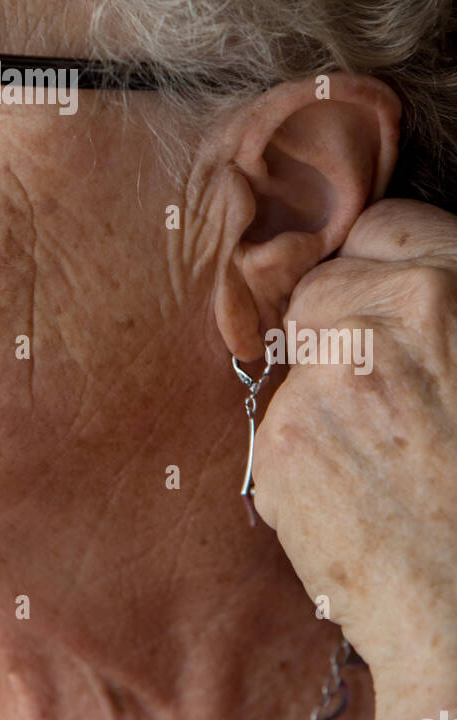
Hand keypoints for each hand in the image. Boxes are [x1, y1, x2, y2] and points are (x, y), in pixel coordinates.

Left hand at [251, 198, 456, 719]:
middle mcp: (388, 322)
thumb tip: (408, 279)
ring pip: (294, 350)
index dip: (382, 266)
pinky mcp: (282, 441)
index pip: (383, 227)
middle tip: (382, 391)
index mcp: (452, 296)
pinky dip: (304, 449)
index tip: (386, 302)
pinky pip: (280, 418)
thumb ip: (447, 311)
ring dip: (320, 386)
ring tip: (380, 452)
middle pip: (323, 283)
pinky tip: (355, 493)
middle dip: (340, 324)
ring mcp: (327, 380)